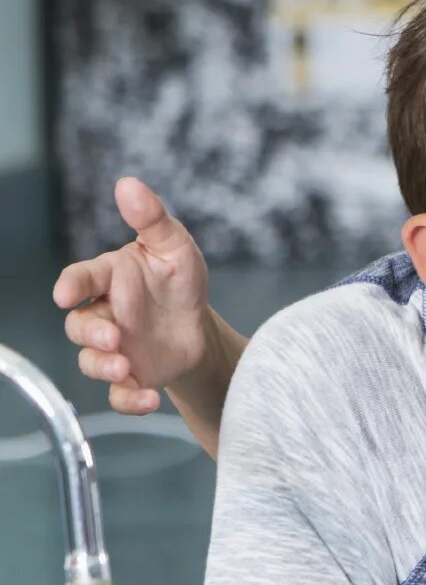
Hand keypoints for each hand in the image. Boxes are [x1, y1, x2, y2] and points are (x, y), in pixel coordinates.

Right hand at [53, 177, 214, 414]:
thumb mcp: (175, 248)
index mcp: (110, 280)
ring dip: (104, 367)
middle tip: (113, 337)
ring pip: (91, 361)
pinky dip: (130, 400)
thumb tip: (129, 183)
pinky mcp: (130, 377)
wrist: (199, 327)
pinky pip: (118, 395)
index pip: (81, 279)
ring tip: (126, 367)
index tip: (66, 294)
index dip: (71, 285)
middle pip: (79, 325)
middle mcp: (104, 315)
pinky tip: (149, 399)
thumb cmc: (178, 282)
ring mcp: (114, 348)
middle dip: (91, 332)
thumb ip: (152, 219)